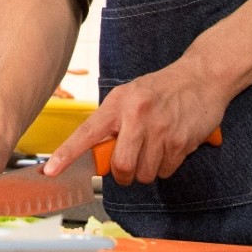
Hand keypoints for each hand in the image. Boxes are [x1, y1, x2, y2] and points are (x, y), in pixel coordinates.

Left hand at [45, 58, 226, 186]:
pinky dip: (167, 165)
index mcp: (118, 103)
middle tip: (130, 164)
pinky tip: (171, 144)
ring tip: (155, 146)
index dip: (67, 154)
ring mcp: (160, 129)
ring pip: (144, 174)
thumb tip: (96, 153)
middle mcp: (136, 115)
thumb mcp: (130, 95)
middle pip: (120, 166)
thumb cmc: (161, 89)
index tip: (51, 170)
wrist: (200, 77)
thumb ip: (113, 121)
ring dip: (148, 169)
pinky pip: (166, 171)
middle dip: (124, 174)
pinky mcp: (180, 141)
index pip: (86, 133)